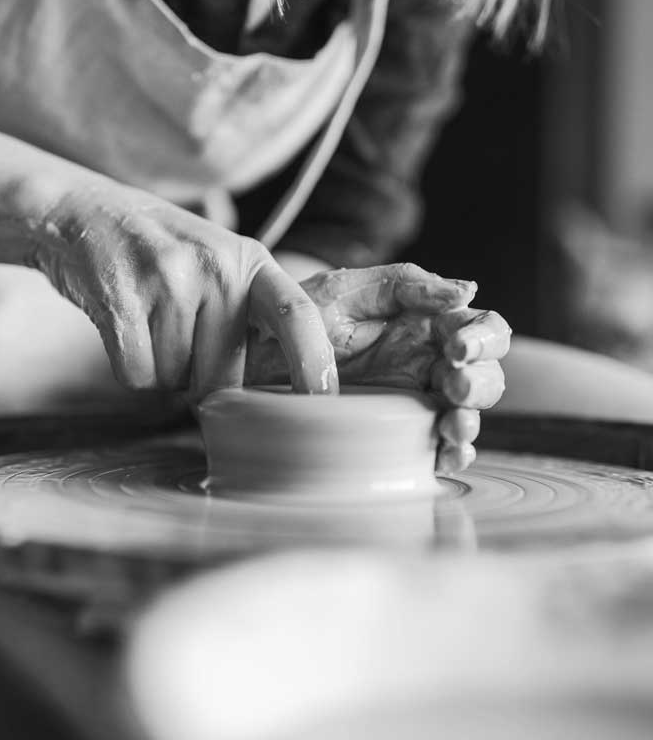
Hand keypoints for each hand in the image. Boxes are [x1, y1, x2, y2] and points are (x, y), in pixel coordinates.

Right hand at [27, 182, 337, 399]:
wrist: (81, 212)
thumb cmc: (159, 251)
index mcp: (249, 261)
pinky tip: (124, 327)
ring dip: (161, 369)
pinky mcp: (122, 301)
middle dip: (200, 379)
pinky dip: (130, 367)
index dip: (314, 360)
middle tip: (177, 335)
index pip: (298, 313)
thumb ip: (248, 312)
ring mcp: (168, 281)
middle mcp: (215, 268)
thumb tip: (266, 394)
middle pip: (223, 376)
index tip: (323, 400)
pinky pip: (138, 375)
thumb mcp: (219, 262)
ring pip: (176, 380)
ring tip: (148, 320)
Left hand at [246, 263, 510, 470]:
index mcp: (425, 323)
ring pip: (466, 412)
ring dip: (470, 420)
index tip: (457, 347)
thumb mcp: (348, 290)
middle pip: (484, 374)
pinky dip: (450, 453)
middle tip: (455, 386)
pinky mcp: (395, 430)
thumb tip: (467, 290)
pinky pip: (435, 445)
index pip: (481, 329)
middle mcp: (427, 361)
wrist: (255, 350)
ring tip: (452, 425)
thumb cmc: (300, 312)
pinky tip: (443, 453)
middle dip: (481, 382)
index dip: (484, 338)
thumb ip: (405, 285)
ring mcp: (413, 398)